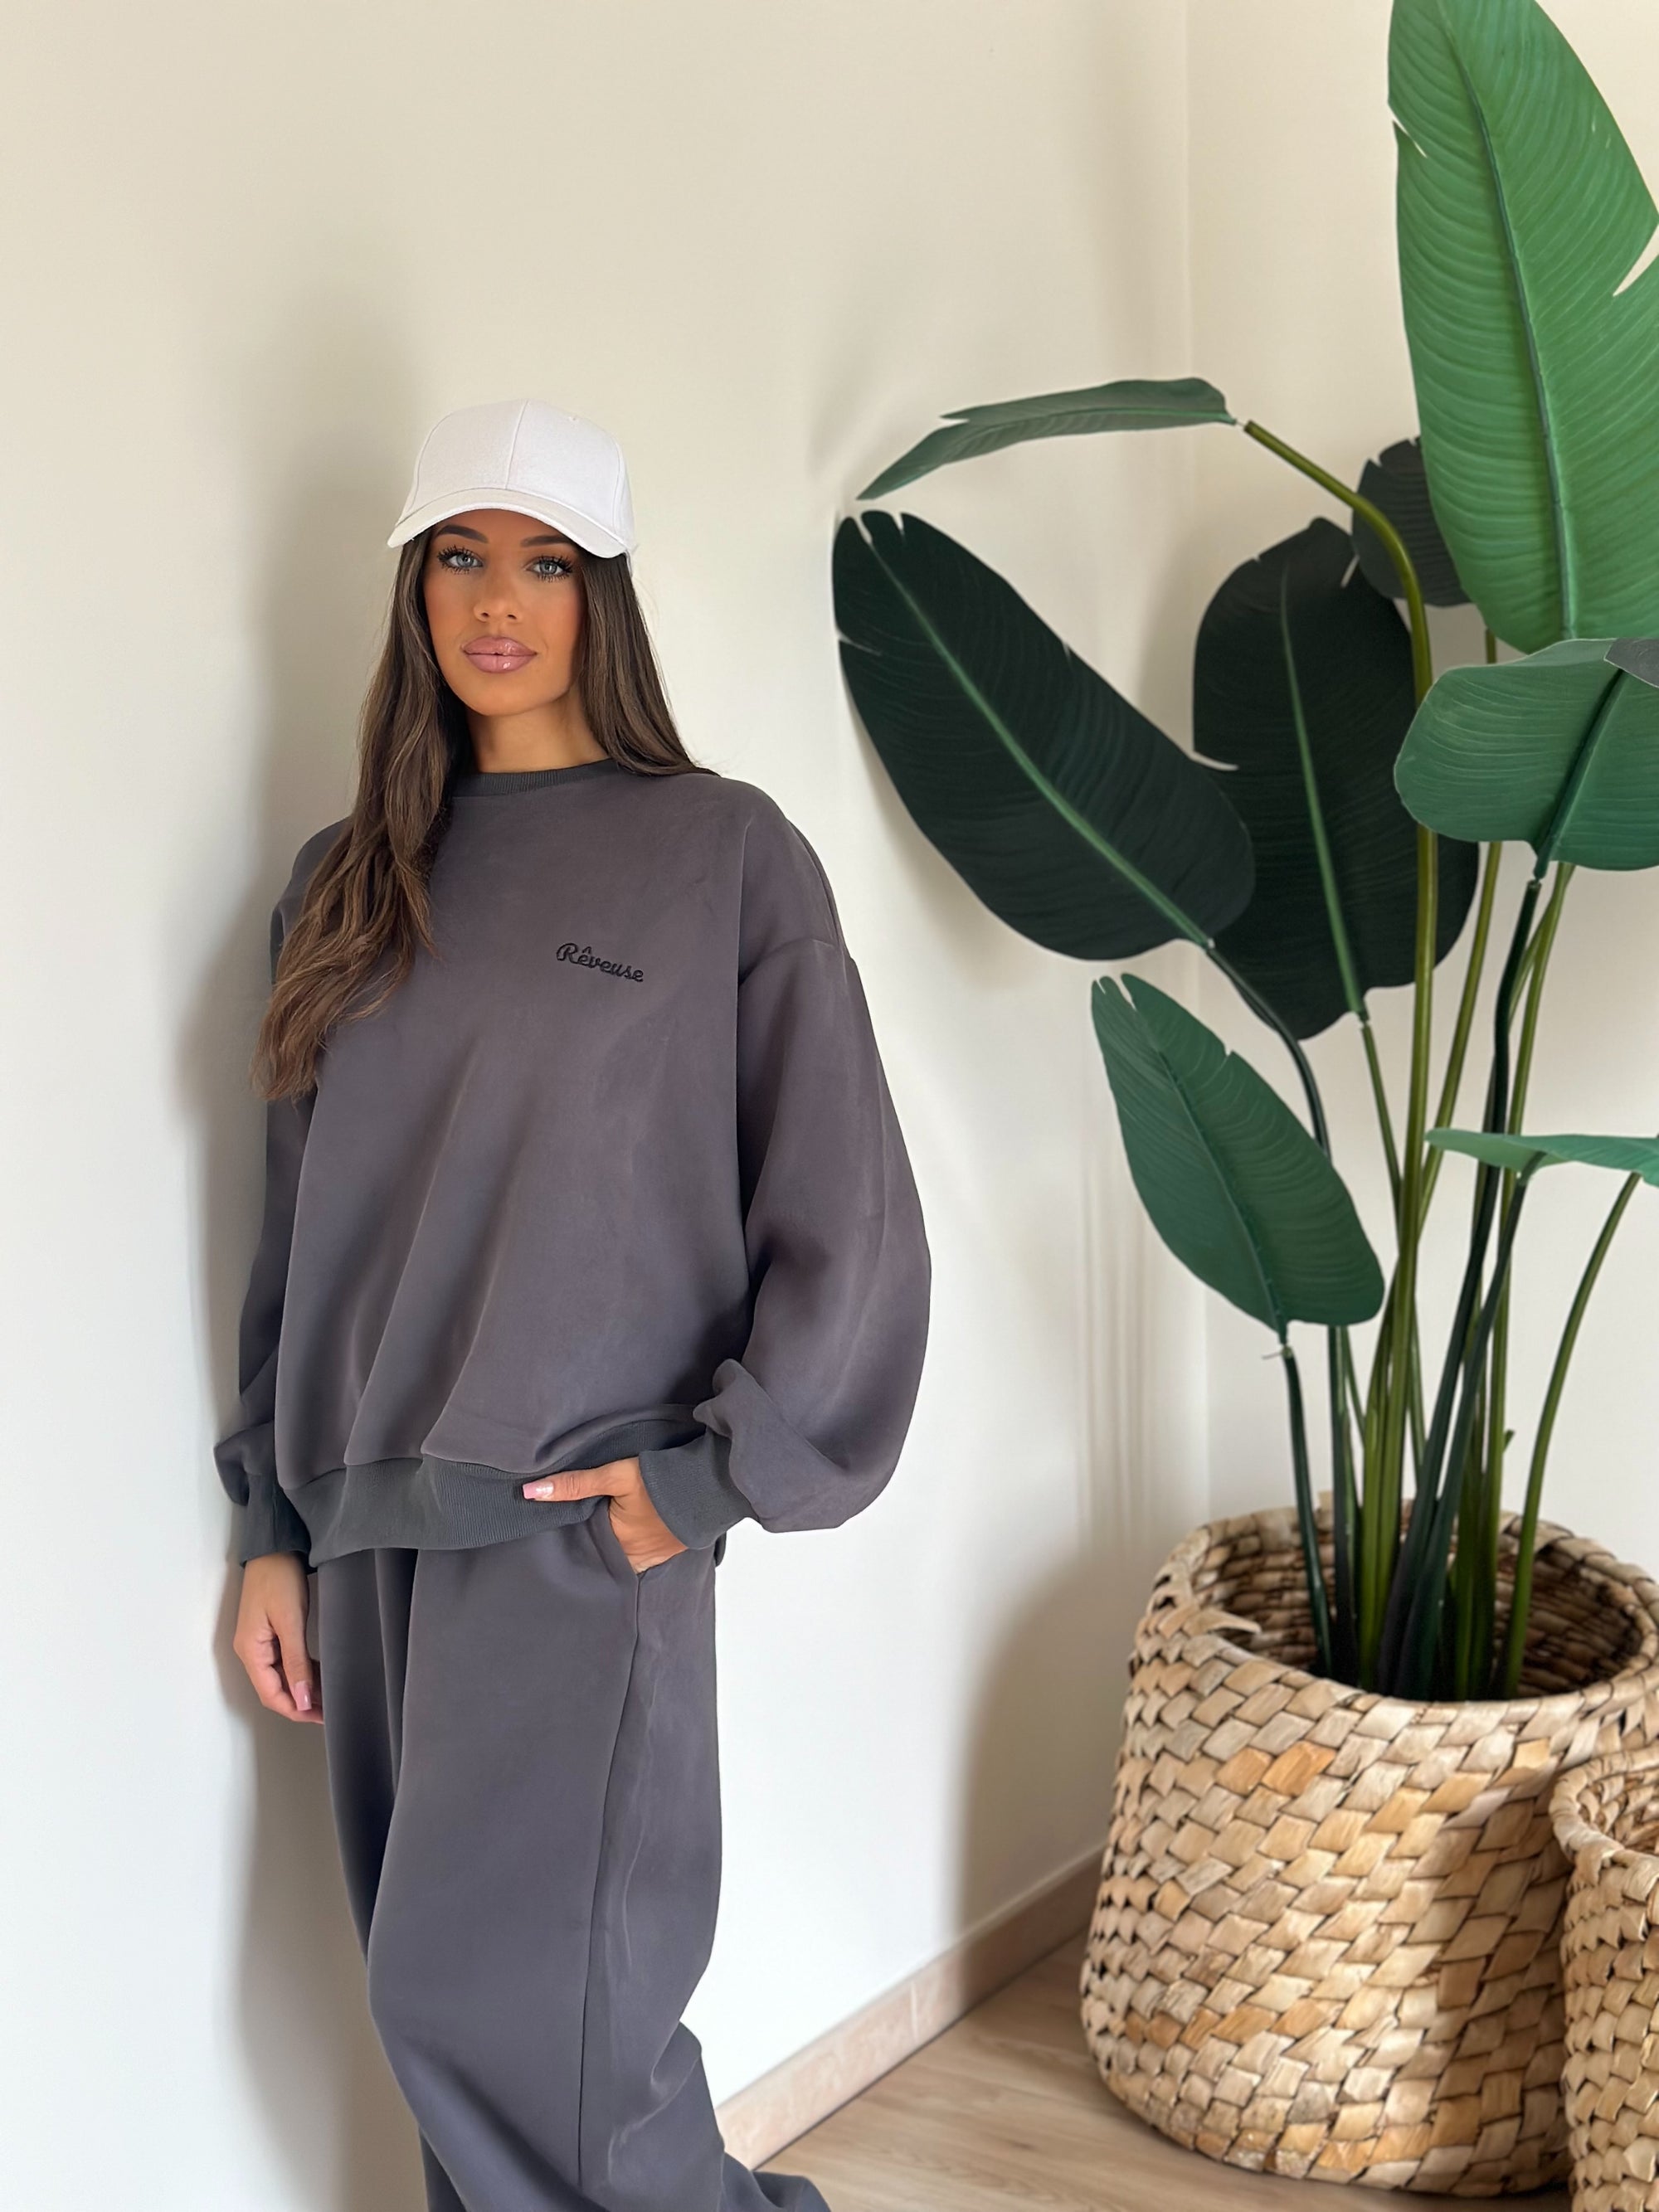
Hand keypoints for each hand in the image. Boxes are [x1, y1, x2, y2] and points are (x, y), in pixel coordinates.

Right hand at [234, 1552, 321, 1722]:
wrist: (274, 1547)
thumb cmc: (279, 1578)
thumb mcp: (290, 1620)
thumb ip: (296, 1661)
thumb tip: (301, 1699)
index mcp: (250, 1650)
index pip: (271, 1694)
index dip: (295, 1710)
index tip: (320, 1718)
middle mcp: (251, 1651)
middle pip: (274, 1689)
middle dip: (301, 1703)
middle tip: (330, 1711)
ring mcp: (259, 1642)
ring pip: (280, 1677)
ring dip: (302, 1689)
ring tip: (329, 1697)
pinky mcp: (270, 1633)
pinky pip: (284, 1662)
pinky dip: (301, 1672)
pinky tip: (319, 1676)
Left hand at [522, 1454, 688, 1573]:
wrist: (710, 1483)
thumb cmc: (662, 1479)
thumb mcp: (615, 1476)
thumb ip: (574, 1485)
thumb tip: (531, 1493)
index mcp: (616, 1543)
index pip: (583, 1547)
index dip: (571, 1538)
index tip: (556, 1531)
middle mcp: (634, 1557)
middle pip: (603, 1555)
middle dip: (591, 1545)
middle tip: (579, 1529)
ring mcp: (654, 1557)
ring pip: (623, 1557)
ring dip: (614, 1546)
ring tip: (603, 1530)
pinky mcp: (670, 1550)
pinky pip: (644, 1555)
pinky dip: (634, 1546)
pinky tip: (633, 1532)